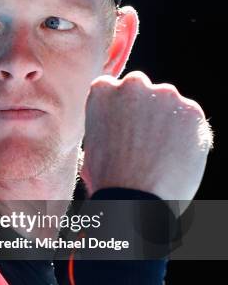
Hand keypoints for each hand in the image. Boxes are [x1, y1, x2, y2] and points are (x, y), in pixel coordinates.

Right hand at [80, 71, 212, 202]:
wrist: (134, 199)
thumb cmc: (107, 180)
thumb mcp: (92, 146)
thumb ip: (106, 126)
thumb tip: (116, 131)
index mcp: (103, 90)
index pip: (114, 88)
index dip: (120, 110)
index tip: (122, 128)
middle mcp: (134, 85)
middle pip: (143, 90)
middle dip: (144, 110)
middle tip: (143, 142)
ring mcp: (165, 96)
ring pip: (169, 105)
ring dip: (167, 122)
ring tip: (160, 156)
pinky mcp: (191, 111)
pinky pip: (191, 121)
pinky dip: (187, 137)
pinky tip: (175, 159)